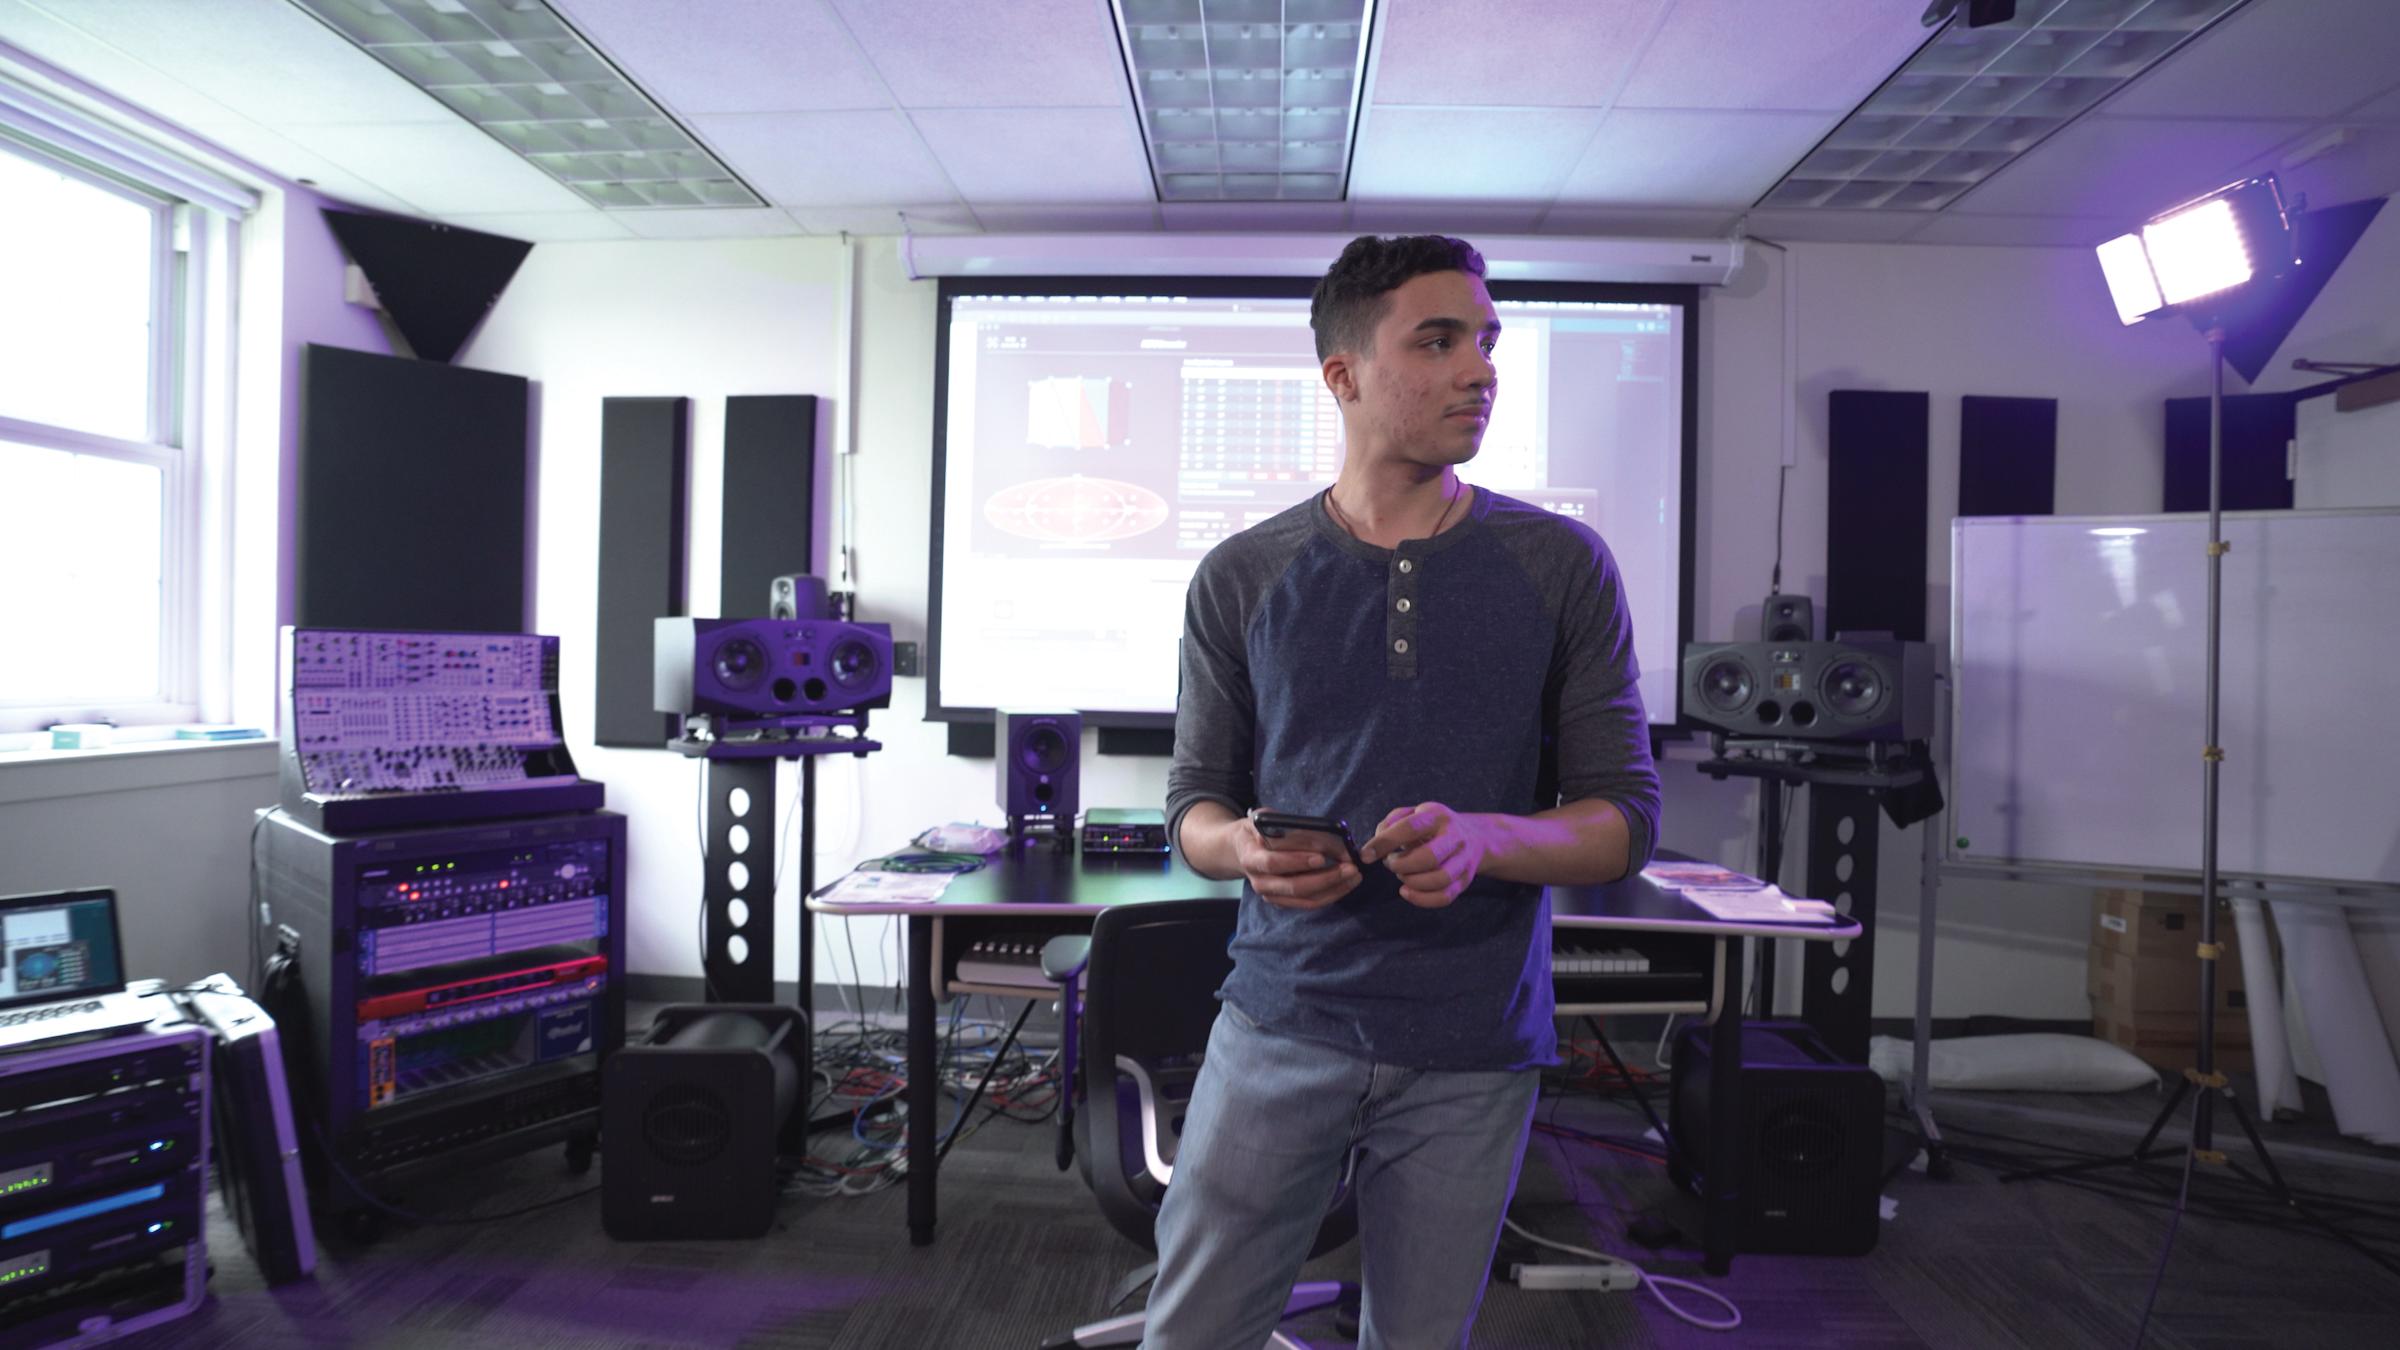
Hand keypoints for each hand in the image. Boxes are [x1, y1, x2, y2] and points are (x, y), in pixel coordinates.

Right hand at [1230, 812, 1359, 909]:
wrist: (1242, 849)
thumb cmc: (1258, 830)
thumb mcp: (1265, 820)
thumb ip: (1287, 827)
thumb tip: (1324, 833)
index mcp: (1251, 859)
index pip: (1273, 863)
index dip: (1297, 861)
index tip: (1321, 857)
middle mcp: (1260, 883)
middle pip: (1294, 886)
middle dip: (1326, 878)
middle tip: (1350, 867)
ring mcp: (1272, 896)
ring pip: (1306, 899)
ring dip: (1334, 888)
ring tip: (1355, 875)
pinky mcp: (1284, 902)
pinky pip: (1310, 903)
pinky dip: (1331, 894)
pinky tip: (1346, 883)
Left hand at [1362, 802, 1487, 908]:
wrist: (1475, 837)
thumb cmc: (1433, 827)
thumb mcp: (1414, 814)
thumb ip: (1391, 823)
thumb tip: (1376, 844)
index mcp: (1437, 816)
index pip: (1410, 828)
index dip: (1384, 843)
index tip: (1365, 855)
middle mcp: (1455, 837)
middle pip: (1429, 857)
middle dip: (1401, 865)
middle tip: (1391, 863)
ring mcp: (1463, 860)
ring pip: (1440, 879)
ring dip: (1412, 882)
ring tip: (1402, 875)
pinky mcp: (1465, 881)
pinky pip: (1445, 897)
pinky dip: (1422, 899)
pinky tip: (1407, 891)